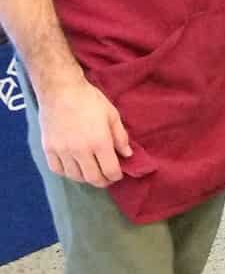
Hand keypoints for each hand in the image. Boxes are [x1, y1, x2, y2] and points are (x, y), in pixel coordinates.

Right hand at [37, 72, 130, 186]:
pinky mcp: (49, 150)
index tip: (118, 175)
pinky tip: (74, 167)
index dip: (116, 176)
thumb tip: (127, 154)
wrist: (61, 92)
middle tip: (107, 178)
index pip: (110, 170)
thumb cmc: (90, 100)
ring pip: (75, 176)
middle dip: (103, 181)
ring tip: (92, 172)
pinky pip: (58, 170)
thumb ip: (120, 137)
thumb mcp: (112, 115)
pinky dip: (67, 173)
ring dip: (85, 178)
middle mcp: (80, 151)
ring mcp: (62, 152)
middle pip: (92, 178)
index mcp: (99, 142)